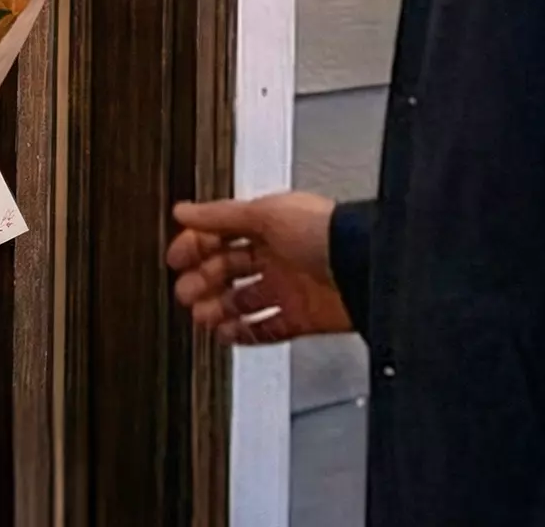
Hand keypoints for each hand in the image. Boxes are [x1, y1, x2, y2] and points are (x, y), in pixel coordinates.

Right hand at [167, 192, 352, 344]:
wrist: (367, 269)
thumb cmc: (327, 232)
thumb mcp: (265, 213)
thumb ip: (220, 215)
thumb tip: (184, 210)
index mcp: (270, 226)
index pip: (222, 235)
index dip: (196, 246)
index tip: (176, 259)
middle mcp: (279, 256)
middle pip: (228, 270)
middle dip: (202, 280)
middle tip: (186, 292)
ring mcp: (290, 288)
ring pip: (242, 302)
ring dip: (217, 310)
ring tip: (202, 316)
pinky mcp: (302, 319)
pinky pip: (265, 329)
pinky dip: (243, 333)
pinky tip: (226, 333)